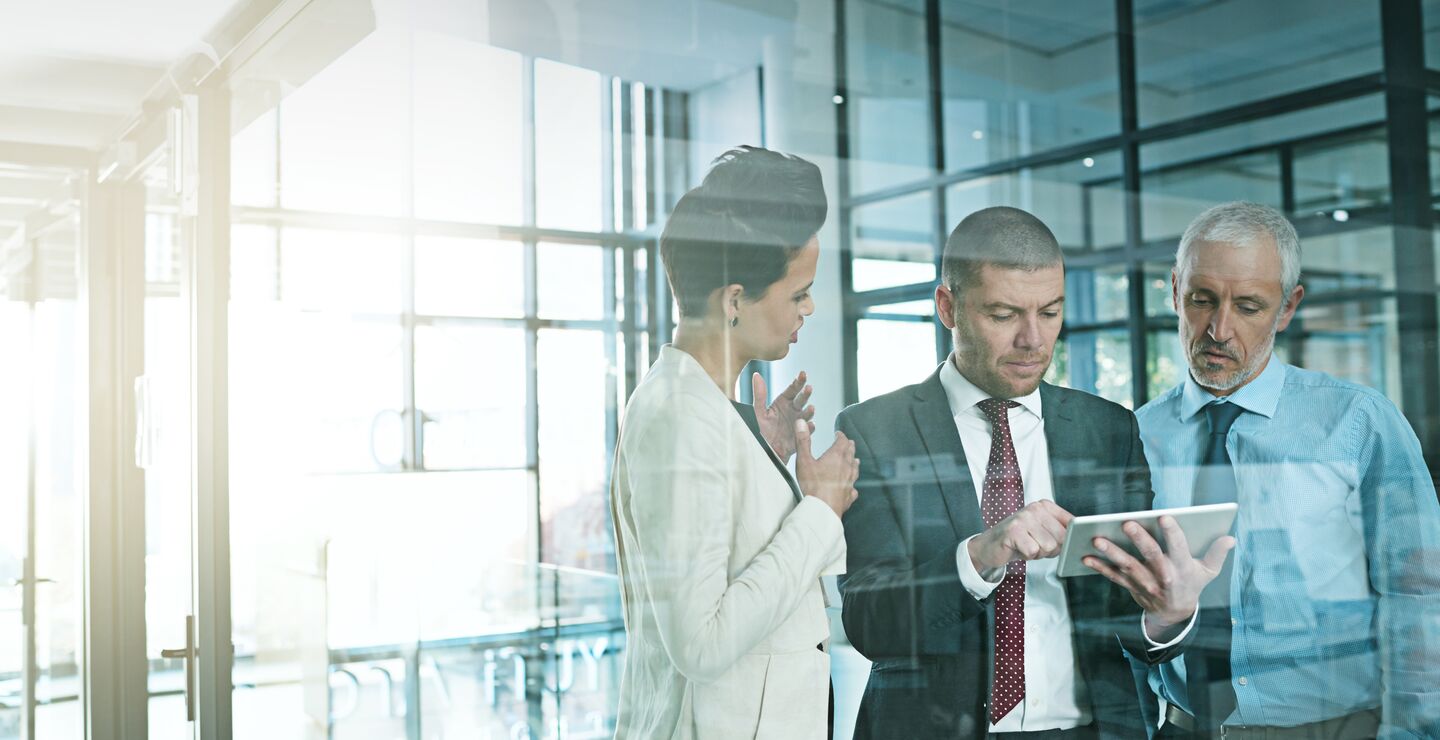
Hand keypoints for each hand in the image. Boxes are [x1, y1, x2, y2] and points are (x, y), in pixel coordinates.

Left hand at [752, 371, 814, 463]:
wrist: (762, 452)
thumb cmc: (759, 431)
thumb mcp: (758, 412)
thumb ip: (759, 395)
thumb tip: (756, 375)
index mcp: (782, 403)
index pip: (792, 389)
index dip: (798, 381)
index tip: (803, 374)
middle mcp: (792, 411)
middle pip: (801, 400)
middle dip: (806, 394)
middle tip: (808, 388)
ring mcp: (797, 424)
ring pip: (806, 415)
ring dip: (809, 412)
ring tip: (810, 408)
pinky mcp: (799, 436)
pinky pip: (806, 432)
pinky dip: (809, 429)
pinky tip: (810, 425)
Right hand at [795, 420, 858, 517]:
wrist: (823, 509)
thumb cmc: (813, 485)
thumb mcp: (804, 460)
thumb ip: (803, 441)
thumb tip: (801, 423)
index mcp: (836, 457)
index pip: (842, 441)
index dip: (841, 436)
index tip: (838, 433)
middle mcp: (846, 468)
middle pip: (850, 453)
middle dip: (849, 447)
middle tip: (848, 443)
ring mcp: (849, 482)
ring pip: (855, 469)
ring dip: (854, 463)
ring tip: (855, 460)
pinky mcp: (849, 496)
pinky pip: (853, 488)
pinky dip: (852, 484)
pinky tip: (852, 487)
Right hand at [967, 500, 1074, 571]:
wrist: (991, 545)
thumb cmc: (1020, 540)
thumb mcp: (1042, 531)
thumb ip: (1060, 532)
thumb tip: (1078, 541)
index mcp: (1045, 506)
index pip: (1071, 523)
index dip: (1070, 538)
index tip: (1064, 544)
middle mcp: (1035, 508)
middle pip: (1061, 537)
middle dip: (1052, 549)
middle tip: (1037, 546)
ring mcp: (1023, 518)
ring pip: (1049, 546)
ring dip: (1039, 553)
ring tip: (1027, 546)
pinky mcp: (1013, 531)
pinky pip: (1033, 551)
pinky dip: (1027, 556)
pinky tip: (1019, 549)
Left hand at [1083, 516, 1234, 637]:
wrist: (1175, 614)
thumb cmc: (1192, 583)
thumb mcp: (1208, 572)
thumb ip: (1217, 553)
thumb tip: (1229, 538)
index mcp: (1183, 568)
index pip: (1179, 548)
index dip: (1172, 533)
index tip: (1164, 517)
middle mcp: (1163, 577)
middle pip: (1151, 556)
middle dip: (1139, 540)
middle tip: (1126, 523)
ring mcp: (1145, 583)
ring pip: (1128, 567)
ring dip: (1112, 553)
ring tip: (1097, 539)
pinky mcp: (1131, 587)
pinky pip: (1113, 577)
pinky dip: (1099, 567)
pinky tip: (1085, 557)